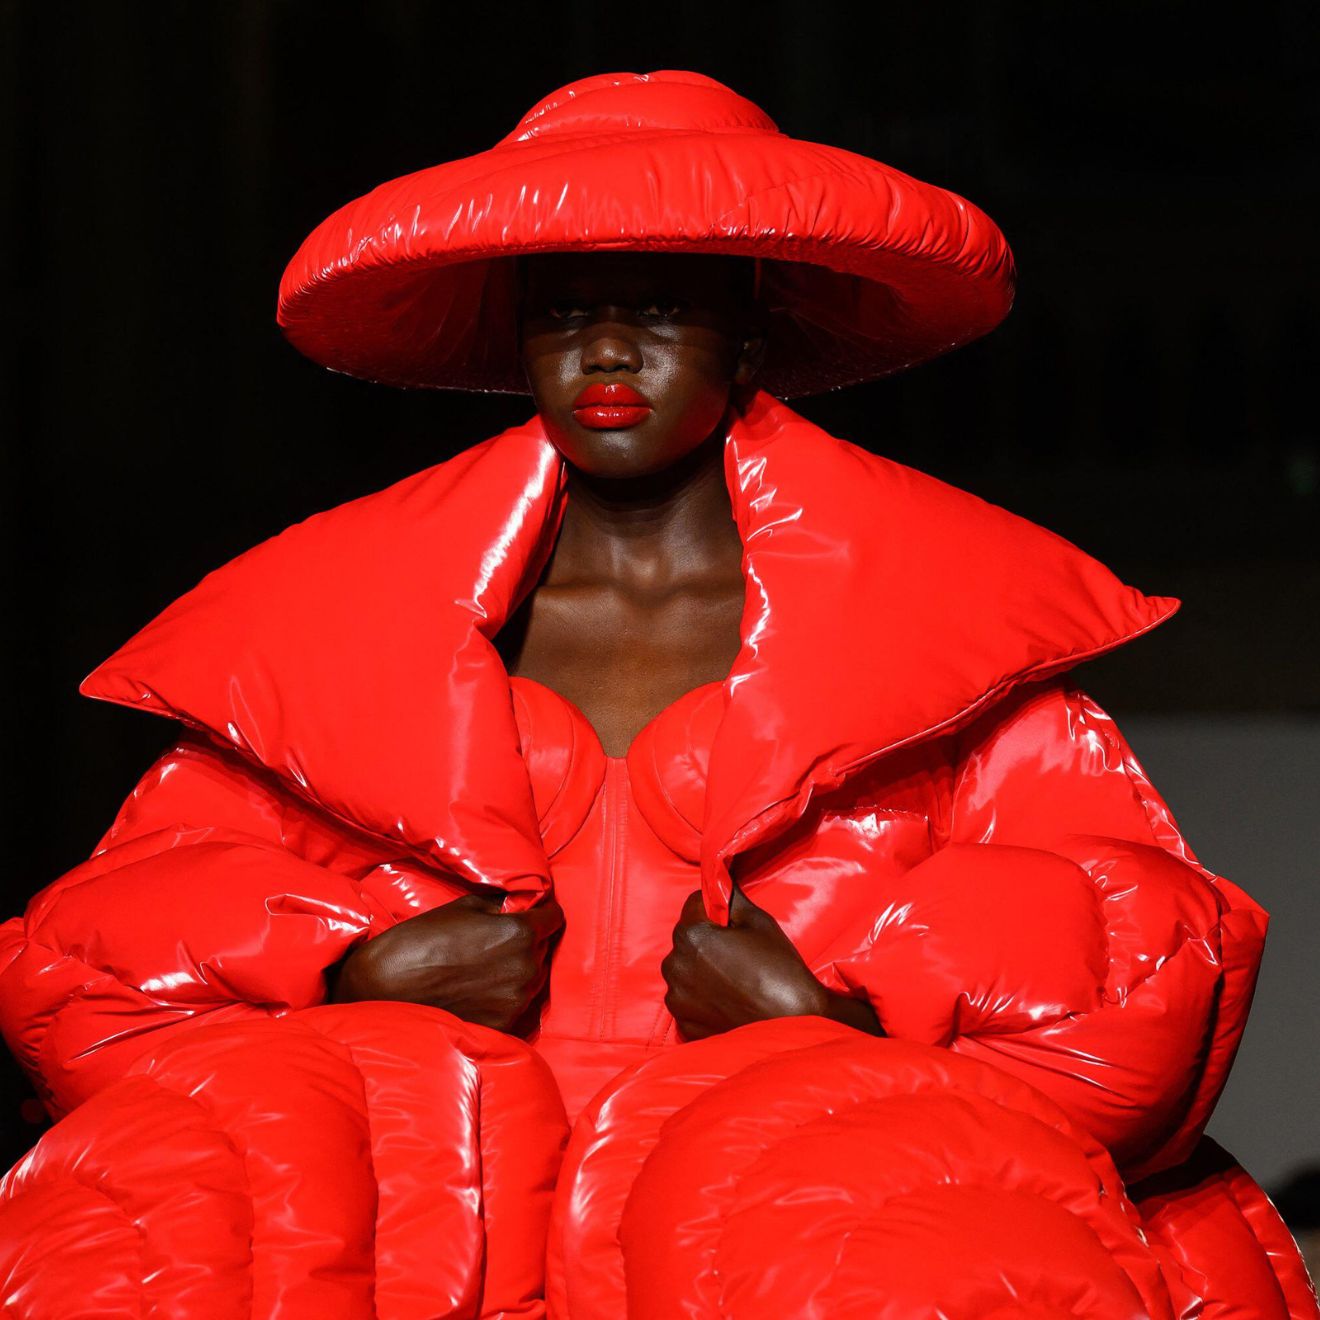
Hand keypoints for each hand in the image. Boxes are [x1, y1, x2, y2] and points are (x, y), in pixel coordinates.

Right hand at [328, 893, 562, 1033]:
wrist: (386, 987)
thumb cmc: (423, 939)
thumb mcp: (465, 906)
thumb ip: (501, 905)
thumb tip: (520, 902)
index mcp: (520, 933)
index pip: (555, 917)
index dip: (544, 911)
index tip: (533, 911)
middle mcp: (526, 968)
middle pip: (543, 948)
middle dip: (528, 940)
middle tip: (500, 939)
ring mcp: (516, 1000)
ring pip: (533, 977)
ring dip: (519, 968)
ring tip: (488, 965)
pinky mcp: (503, 1024)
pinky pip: (516, 1003)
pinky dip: (505, 995)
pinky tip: (480, 989)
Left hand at [661, 885, 882, 1040]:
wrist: (794, 1022)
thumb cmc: (778, 967)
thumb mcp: (759, 921)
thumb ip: (731, 899)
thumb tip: (719, 885)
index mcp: (691, 936)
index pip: (693, 905)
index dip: (714, 909)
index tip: (732, 921)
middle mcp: (675, 966)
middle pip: (686, 938)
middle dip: (704, 938)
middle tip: (736, 951)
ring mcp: (678, 998)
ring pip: (683, 968)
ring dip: (699, 967)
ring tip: (731, 978)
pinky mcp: (684, 1023)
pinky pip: (687, 998)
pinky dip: (700, 996)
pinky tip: (726, 999)